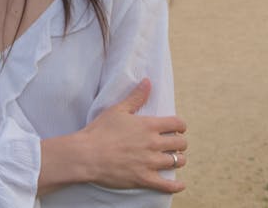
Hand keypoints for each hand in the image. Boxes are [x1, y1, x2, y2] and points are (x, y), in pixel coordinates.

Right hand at [80, 78, 186, 192]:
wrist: (87, 154)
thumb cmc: (100, 130)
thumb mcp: (118, 109)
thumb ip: (136, 96)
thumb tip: (147, 81)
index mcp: (148, 125)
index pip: (177, 124)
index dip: (180, 126)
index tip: (178, 128)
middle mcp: (153, 143)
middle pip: (180, 143)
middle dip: (180, 143)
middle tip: (175, 144)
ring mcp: (150, 162)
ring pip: (177, 162)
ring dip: (178, 160)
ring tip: (174, 160)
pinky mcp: (144, 179)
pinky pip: (167, 186)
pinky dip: (176, 186)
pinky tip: (180, 185)